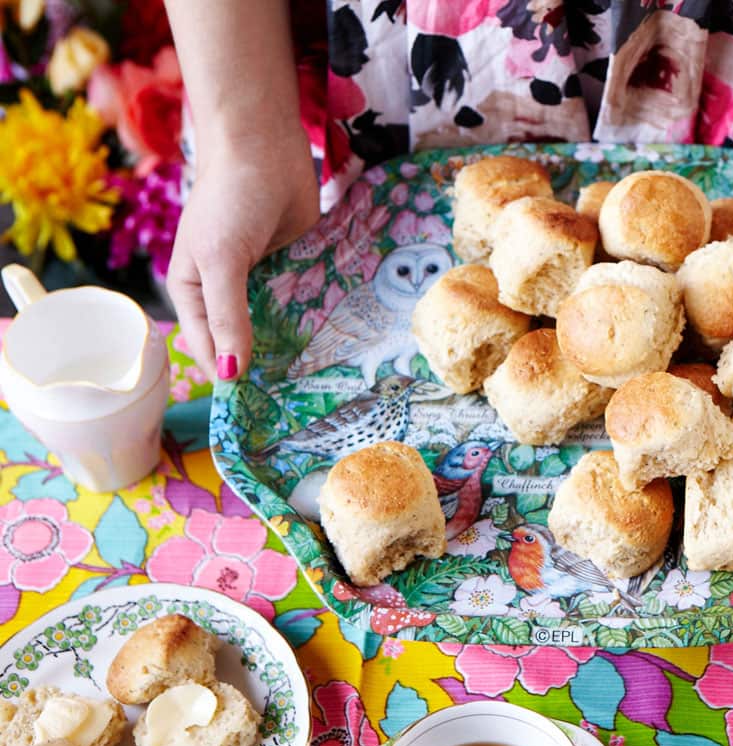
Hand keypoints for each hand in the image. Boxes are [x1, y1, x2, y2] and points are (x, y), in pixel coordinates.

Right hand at [167, 135, 317, 381]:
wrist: (263, 145)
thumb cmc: (229, 200)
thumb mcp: (220, 261)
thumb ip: (227, 316)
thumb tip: (231, 372)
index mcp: (196, 295)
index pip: (211, 352)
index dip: (231, 379)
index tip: (257, 413)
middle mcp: (228, 294)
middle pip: (246, 343)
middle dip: (268, 367)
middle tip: (297, 405)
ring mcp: (263, 282)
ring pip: (279, 326)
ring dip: (296, 348)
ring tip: (323, 382)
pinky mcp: (295, 267)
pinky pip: (305, 303)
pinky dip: (317, 320)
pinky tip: (338, 344)